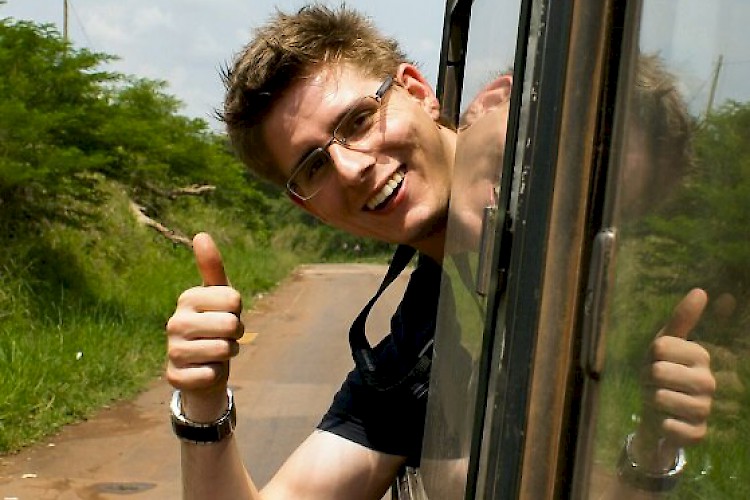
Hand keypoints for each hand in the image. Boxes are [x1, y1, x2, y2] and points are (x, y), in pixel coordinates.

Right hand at [165, 232, 243, 421]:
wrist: (202, 368)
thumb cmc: (215, 325)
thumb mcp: (218, 295)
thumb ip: (212, 267)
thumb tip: (201, 234)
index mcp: (187, 298)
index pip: (234, 299)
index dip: (238, 310)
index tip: (225, 315)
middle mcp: (174, 322)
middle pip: (231, 325)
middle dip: (235, 334)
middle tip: (222, 337)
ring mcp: (172, 351)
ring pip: (224, 350)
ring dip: (228, 354)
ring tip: (215, 352)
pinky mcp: (175, 377)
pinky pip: (212, 374)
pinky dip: (216, 374)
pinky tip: (204, 370)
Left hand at [634, 288, 715, 469]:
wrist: (657, 411)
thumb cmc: (661, 371)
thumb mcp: (665, 343)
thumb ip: (681, 318)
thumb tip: (701, 290)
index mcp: (701, 355)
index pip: (658, 347)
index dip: (648, 356)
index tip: (656, 362)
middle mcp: (708, 381)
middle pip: (657, 372)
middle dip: (647, 379)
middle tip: (655, 384)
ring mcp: (705, 408)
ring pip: (659, 398)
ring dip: (651, 400)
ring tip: (659, 400)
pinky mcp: (698, 433)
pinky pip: (669, 426)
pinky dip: (661, 424)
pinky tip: (667, 421)